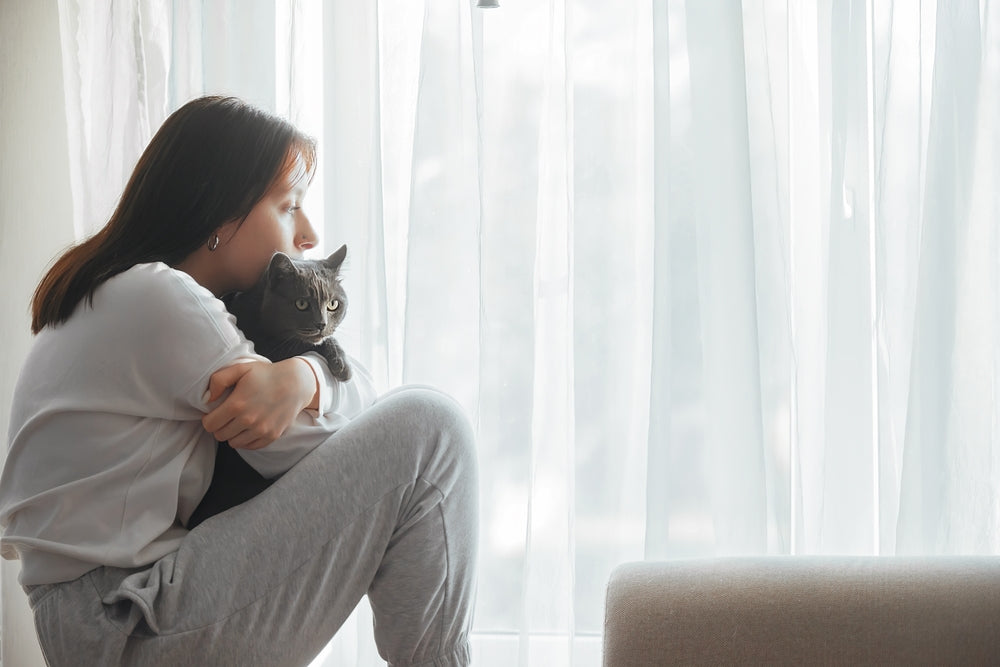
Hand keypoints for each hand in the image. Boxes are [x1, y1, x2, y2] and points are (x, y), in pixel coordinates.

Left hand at [202, 359, 316, 448]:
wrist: (296, 383)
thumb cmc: (266, 374)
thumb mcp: (241, 369)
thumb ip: (218, 380)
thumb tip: (207, 399)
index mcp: (237, 404)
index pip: (210, 425)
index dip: (209, 418)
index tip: (215, 412)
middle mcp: (248, 420)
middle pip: (220, 435)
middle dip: (220, 426)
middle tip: (227, 416)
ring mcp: (261, 430)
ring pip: (233, 443)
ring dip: (233, 434)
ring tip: (239, 421)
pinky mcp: (271, 436)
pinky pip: (250, 447)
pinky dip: (246, 440)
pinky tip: (249, 428)